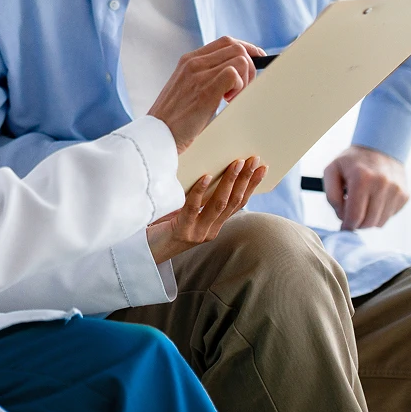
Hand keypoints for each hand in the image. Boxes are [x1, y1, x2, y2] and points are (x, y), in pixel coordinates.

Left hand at [146, 156, 267, 264]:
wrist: (147, 251)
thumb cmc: (164, 226)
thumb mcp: (187, 211)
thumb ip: (201, 198)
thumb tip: (211, 166)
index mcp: (215, 225)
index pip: (239, 203)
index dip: (252, 185)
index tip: (263, 167)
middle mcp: (210, 230)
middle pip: (233, 202)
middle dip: (246, 179)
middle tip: (254, 160)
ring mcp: (198, 232)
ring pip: (218, 204)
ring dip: (229, 182)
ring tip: (236, 163)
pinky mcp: (182, 231)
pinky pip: (193, 208)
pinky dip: (200, 191)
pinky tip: (206, 176)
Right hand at [148, 36, 264, 152]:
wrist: (156, 134)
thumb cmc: (173, 118)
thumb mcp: (185, 88)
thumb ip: (203, 77)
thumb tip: (232, 75)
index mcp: (188, 60)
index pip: (226, 42)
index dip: (247, 49)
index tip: (257, 60)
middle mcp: (193, 62)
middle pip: (237, 47)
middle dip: (250, 67)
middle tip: (241, 89)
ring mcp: (198, 75)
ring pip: (240, 59)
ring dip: (245, 79)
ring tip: (231, 98)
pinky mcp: (205, 91)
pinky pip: (234, 74)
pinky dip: (239, 88)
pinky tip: (228, 102)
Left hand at [323, 145, 408, 230]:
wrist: (380, 146)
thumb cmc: (352, 161)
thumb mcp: (332, 170)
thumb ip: (331, 195)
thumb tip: (343, 217)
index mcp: (362, 178)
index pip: (355, 216)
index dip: (347, 226)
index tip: (343, 227)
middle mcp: (382, 184)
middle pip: (368, 222)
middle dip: (357, 224)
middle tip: (351, 215)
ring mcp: (396, 190)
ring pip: (380, 222)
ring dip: (369, 219)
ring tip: (363, 205)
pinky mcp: (405, 195)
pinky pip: (390, 216)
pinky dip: (380, 213)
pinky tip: (375, 199)